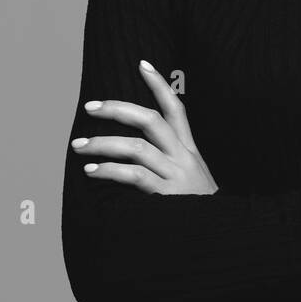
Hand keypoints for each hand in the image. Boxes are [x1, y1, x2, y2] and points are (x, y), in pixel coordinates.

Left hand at [74, 59, 218, 195]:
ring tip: (78, 145)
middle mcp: (184, 157)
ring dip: (103, 143)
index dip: (159, 84)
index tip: (142, 64)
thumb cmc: (199, 208)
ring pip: (137, 147)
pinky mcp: (167, 196)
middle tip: (90, 107)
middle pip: (151, 120)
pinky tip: (91, 170)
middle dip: (118, 109)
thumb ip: (172, 160)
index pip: (176, 108)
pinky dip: (110, 170)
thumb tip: (136, 147)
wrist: (222, 237)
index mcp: (190, 149)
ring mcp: (176, 176)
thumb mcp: (193, 177)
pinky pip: (134, 176)